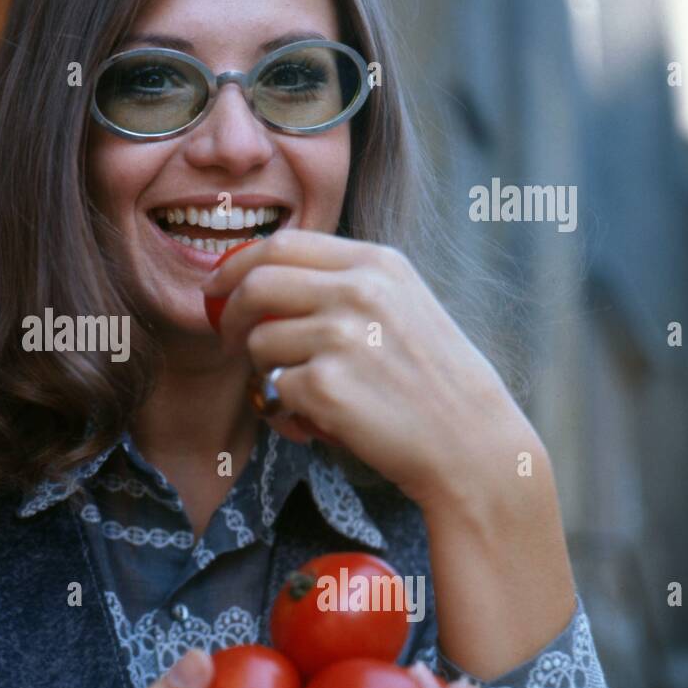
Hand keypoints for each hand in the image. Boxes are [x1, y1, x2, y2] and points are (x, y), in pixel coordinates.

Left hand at [206, 226, 535, 508]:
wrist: (470, 443)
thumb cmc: (431, 382)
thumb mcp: (401, 305)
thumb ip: (342, 284)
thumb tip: (259, 278)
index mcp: (377, 264)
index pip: (281, 244)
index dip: (236, 265)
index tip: (217, 288)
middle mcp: (359, 291)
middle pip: (255, 283)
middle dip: (230, 314)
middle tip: (230, 341)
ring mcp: (341, 336)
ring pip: (259, 342)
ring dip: (264, 371)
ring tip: (301, 395)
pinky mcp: (325, 385)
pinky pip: (272, 390)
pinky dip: (282, 411)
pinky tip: (314, 424)